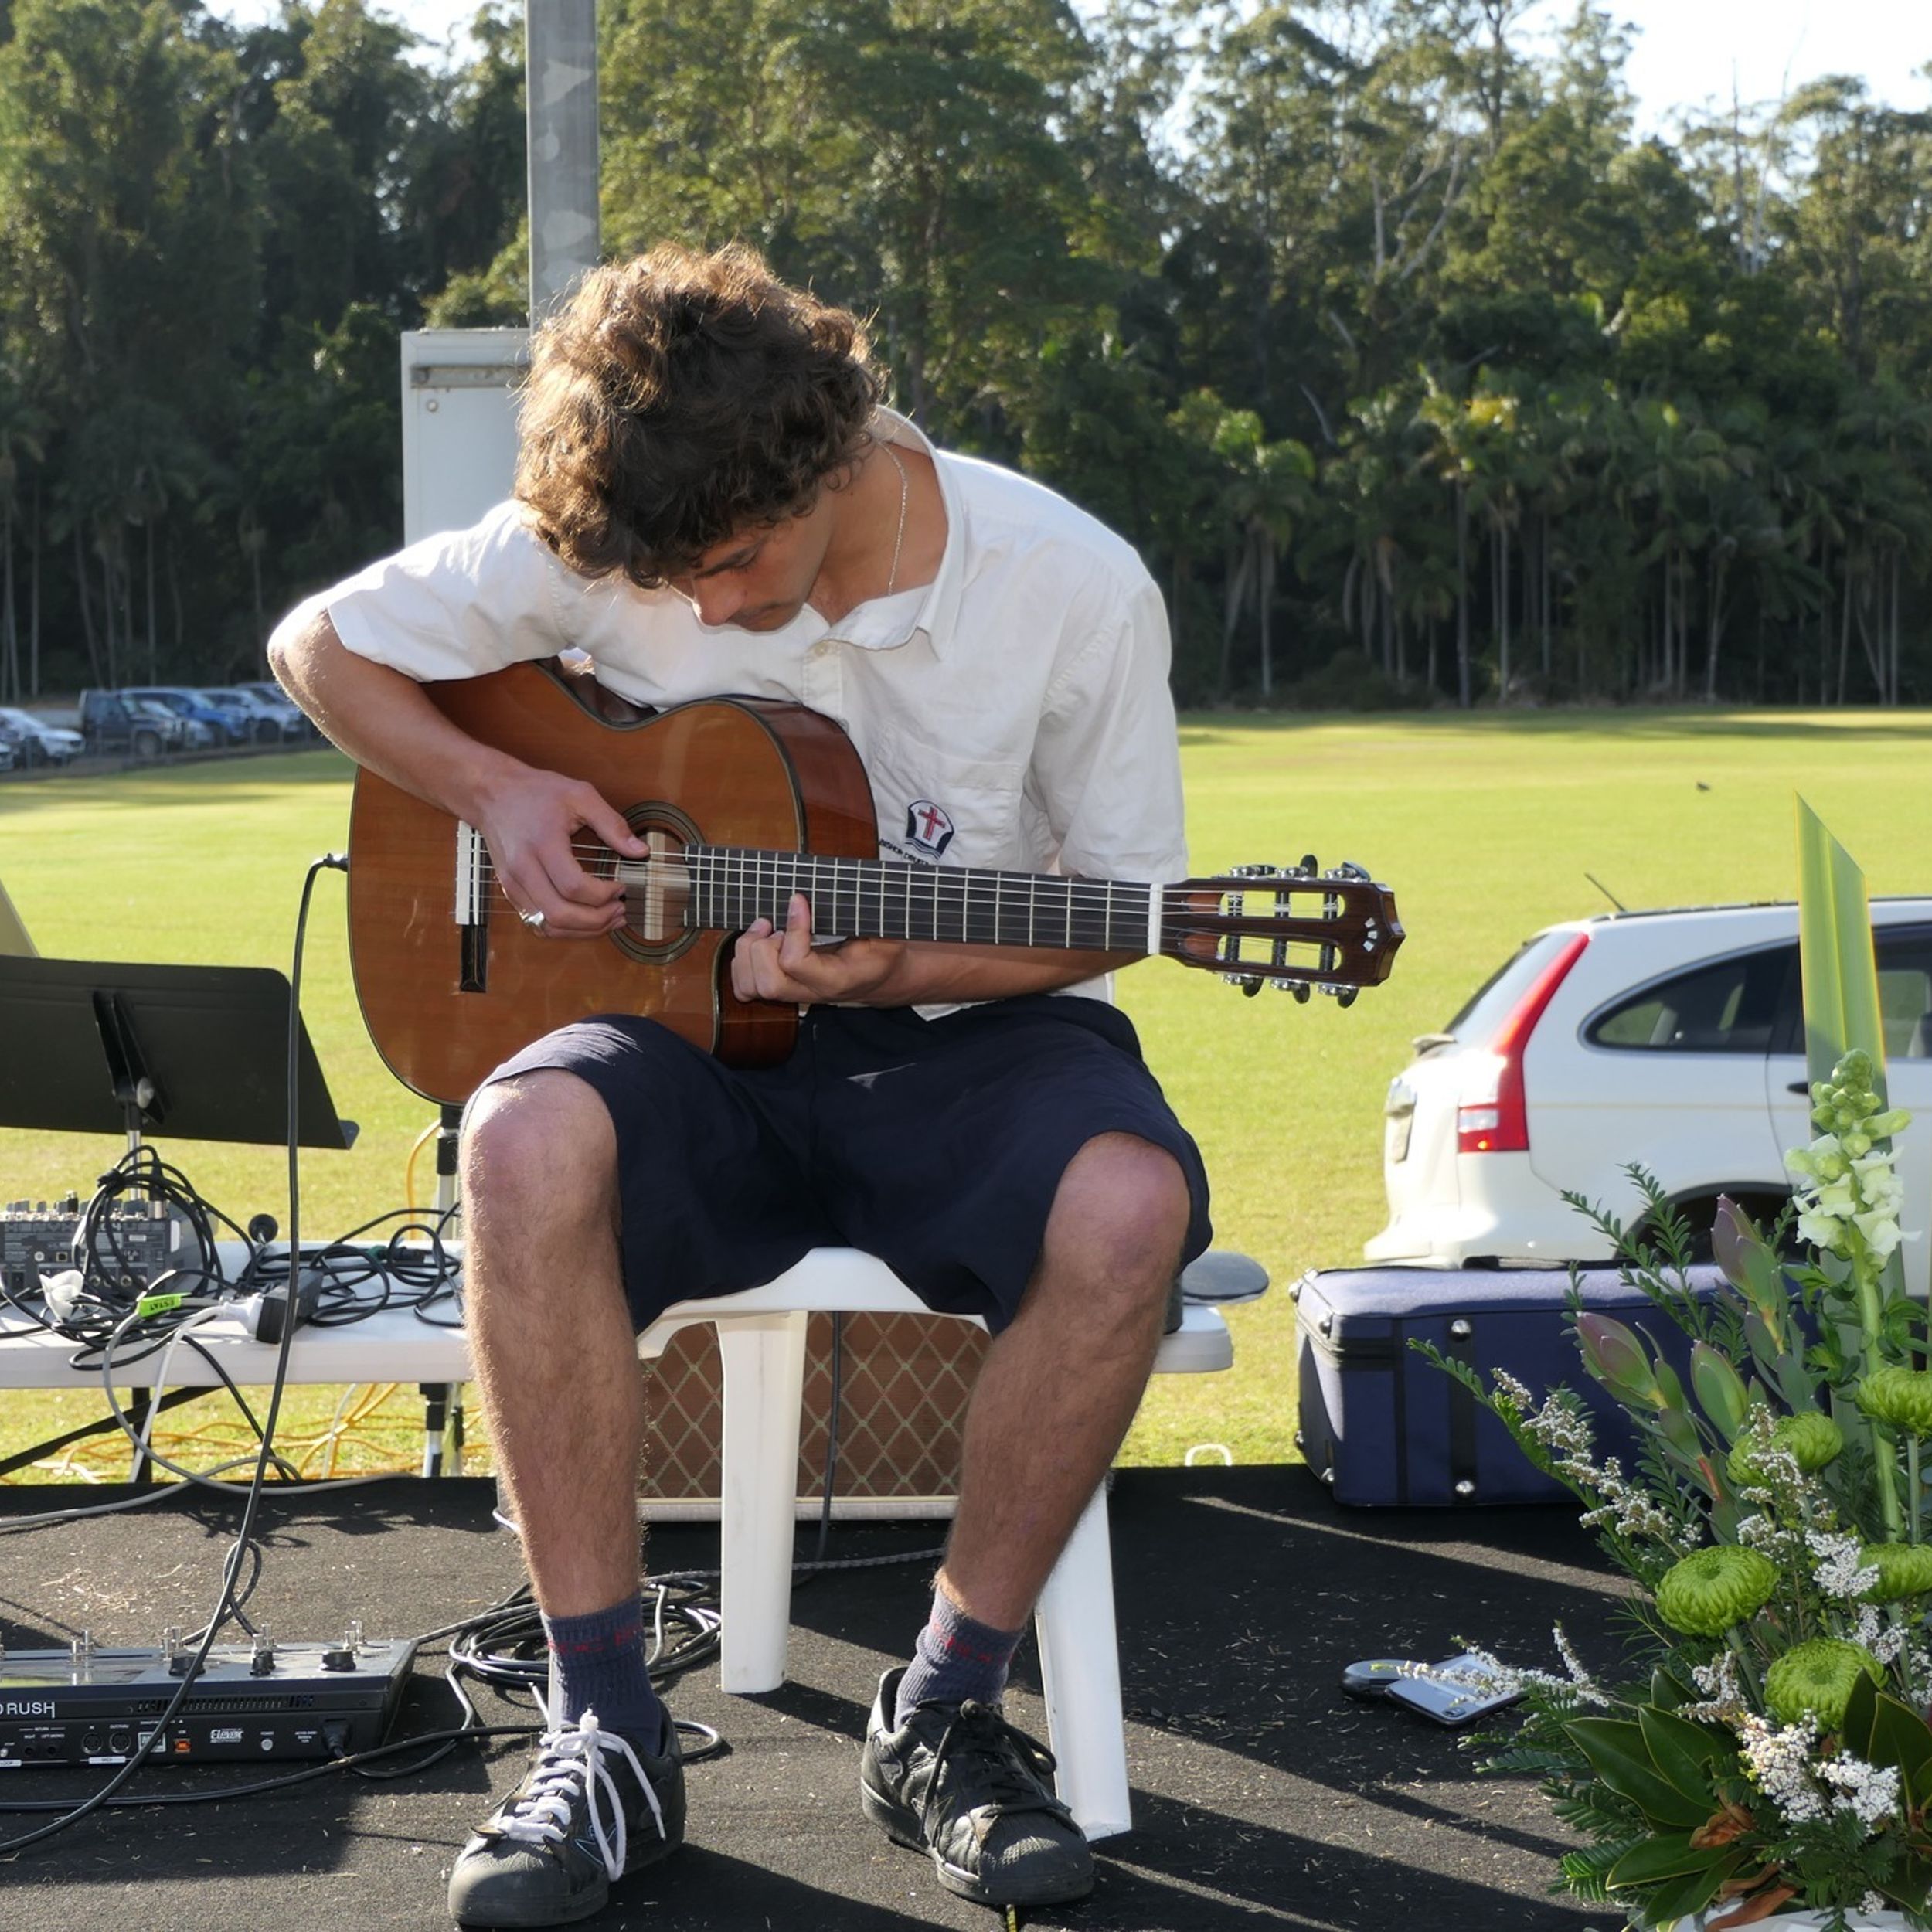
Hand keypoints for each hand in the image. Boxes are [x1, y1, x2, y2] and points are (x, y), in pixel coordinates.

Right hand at [479, 766, 648, 938]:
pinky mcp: (509, 891)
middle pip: (559, 914)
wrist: (492, 794)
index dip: (603, 895)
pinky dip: (563, 929)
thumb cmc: (535, 792)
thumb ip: (613, 824)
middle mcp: (523, 869)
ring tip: (608, 920)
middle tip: (619, 910)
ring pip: (547, 926)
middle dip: (596, 921)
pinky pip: (536, 923)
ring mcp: (512, 884)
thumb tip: (641, 851)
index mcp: (542, 844)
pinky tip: (584, 920)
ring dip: (581, 931)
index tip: (621, 887)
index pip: (574, 887)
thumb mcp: (580, 795)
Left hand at [730, 894, 906, 1005]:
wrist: (884, 977)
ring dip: (748, 954)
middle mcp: (812, 992)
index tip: (799, 899)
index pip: (796, 962)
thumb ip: (857, 912)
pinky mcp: (783, 989)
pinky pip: (747, 987)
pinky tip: (762, 942)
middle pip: (768, 984)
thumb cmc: (882, 951)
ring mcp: (794, 994)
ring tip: (765, 929)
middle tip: (773, 924)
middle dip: (762, 948)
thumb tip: (831, 887)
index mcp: (837, 978)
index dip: (793, 927)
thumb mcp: (881, 929)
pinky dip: (743, 963)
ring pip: (752, 987)